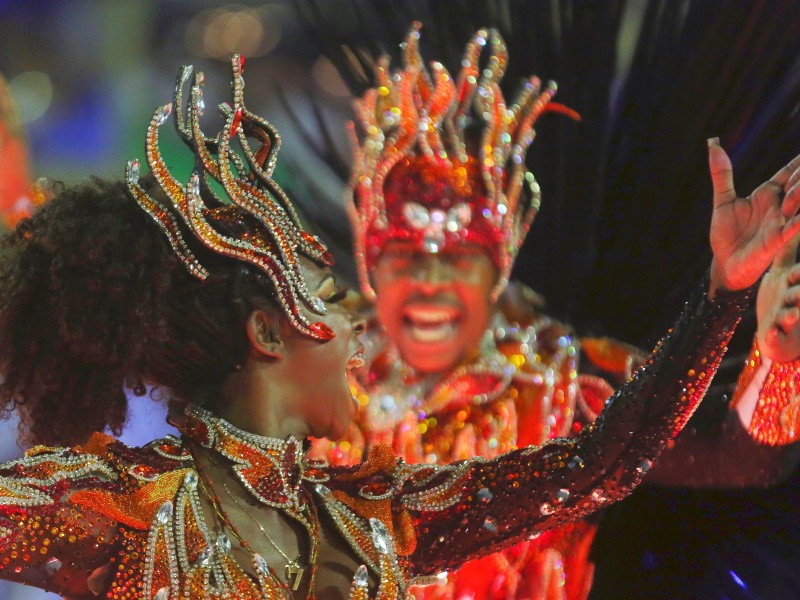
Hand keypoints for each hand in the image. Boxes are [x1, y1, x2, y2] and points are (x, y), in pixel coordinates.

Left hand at [708, 138, 799, 294]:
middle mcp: (778, 206)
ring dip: (799, 194)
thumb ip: (722, 174)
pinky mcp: (776, 240)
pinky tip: (797, 216)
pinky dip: (797, 221)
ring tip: (795, 190)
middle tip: (797, 174)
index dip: (799, 162)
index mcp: (767, 194)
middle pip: (798, 184)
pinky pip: (792, 228)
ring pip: (799, 203)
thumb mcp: (723, 200)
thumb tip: (712, 143)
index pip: (789, 173)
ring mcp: (779, 222)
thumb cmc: (727, 233)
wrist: (724, 262)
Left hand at [756, 232, 799, 361]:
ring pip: (790, 314)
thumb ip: (786, 251)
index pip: (797, 272)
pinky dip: (773, 335)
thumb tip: (792, 228)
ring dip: (791, 314)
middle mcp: (791, 299)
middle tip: (799, 284)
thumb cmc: (780, 297)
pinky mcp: (774, 332)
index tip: (797, 261)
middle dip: (799, 288)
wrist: (776, 331)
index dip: (798, 269)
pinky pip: (774, 334)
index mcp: (791, 283)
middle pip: (797, 292)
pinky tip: (770, 334)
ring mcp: (784, 317)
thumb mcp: (782, 273)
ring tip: (792, 313)